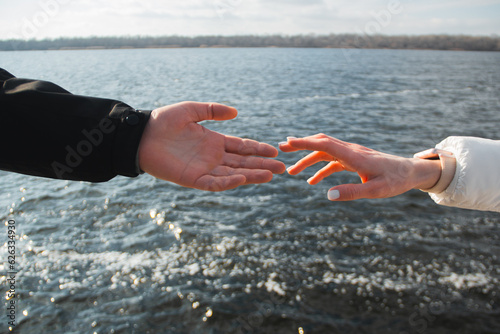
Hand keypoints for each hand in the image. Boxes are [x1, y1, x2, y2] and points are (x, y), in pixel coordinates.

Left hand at [138, 102, 285, 190]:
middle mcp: (212, 157)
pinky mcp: (192, 178)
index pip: (241, 147)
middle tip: (282, 167)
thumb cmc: (162, 121)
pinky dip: (228, 182)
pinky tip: (242, 178)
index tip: (275, 150)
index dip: (258, 149)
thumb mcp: (191, 110)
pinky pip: (214, 183)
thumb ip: (213, 110)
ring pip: (233, 174)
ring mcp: (203, 168)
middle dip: (262, 165)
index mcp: (213, 141)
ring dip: (252, 175)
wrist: (141, 135)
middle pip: (242, 163)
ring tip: (271, 174)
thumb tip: (236, 113)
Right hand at [279, 134, 441, 200]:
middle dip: (300, 145)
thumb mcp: (376, 190)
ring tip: (291, 172)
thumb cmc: (395, 181)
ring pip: (324, 152)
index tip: (287, 143)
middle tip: (281, 149)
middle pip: (321, 143)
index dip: (305, 143)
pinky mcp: (354, 160)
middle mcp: (350, 151)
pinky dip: (320, 169)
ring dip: (307, 160)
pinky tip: (312, 182)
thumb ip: (353, 192)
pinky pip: (332, 162)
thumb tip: (328, 195)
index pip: (325, 144)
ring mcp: (351, 154)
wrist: (410, 172)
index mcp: (354, 156)